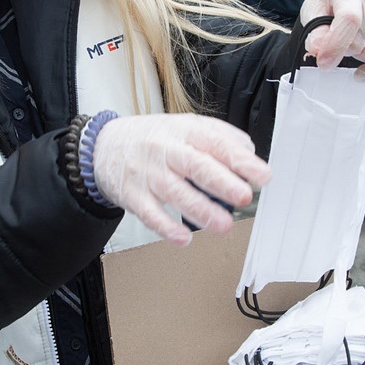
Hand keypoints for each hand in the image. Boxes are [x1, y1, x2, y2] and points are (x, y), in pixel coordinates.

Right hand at [92, 114, 271, 245]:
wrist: (102, 146)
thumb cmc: (151, 138)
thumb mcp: (184, 126)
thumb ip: (218, 136)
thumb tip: (249, 152)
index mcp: (184, 131)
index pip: (215, 143)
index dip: (240, 160)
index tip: (262, 175)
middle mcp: (166, 150)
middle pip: (196, 165)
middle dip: (222, 182)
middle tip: (244, 196)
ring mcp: (148, 174)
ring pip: (175, 192)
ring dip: (201, 210)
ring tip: (223, 224)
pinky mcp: (133, 195)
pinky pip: (149, 213)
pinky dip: (166, 227)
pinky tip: (183, 239)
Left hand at [300, 0, 364, 77]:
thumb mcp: (314, 7)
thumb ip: (315, 31)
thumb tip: (318, 51)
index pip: (350, 19)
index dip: (335, 46)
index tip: (323, 63)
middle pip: (360, 44)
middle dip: (344, 50)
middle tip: (340, 38)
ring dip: (361, 56)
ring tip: (356, 39)